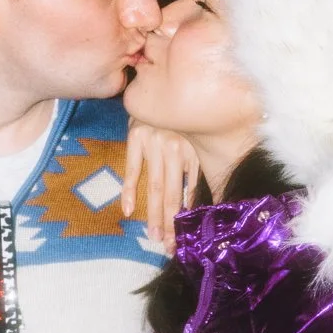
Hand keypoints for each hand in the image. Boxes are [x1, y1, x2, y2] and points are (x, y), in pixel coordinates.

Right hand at [121, 121, 203, 253]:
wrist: (160, 86)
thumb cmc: (180, 118)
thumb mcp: (194, 140)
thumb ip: (196, 169)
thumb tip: (204, 202)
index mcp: (192, 151)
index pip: (189, 192)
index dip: (187, 217)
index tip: (185, 240)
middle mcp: (175, 148)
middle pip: (171, 193)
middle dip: (170, 223)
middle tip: (168, 246)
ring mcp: (154, 142)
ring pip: (154, 185)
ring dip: (152, 214)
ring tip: (153, 236)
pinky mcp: (135, 135)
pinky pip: (132, 167)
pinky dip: (128, 188)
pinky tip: (127, 210)